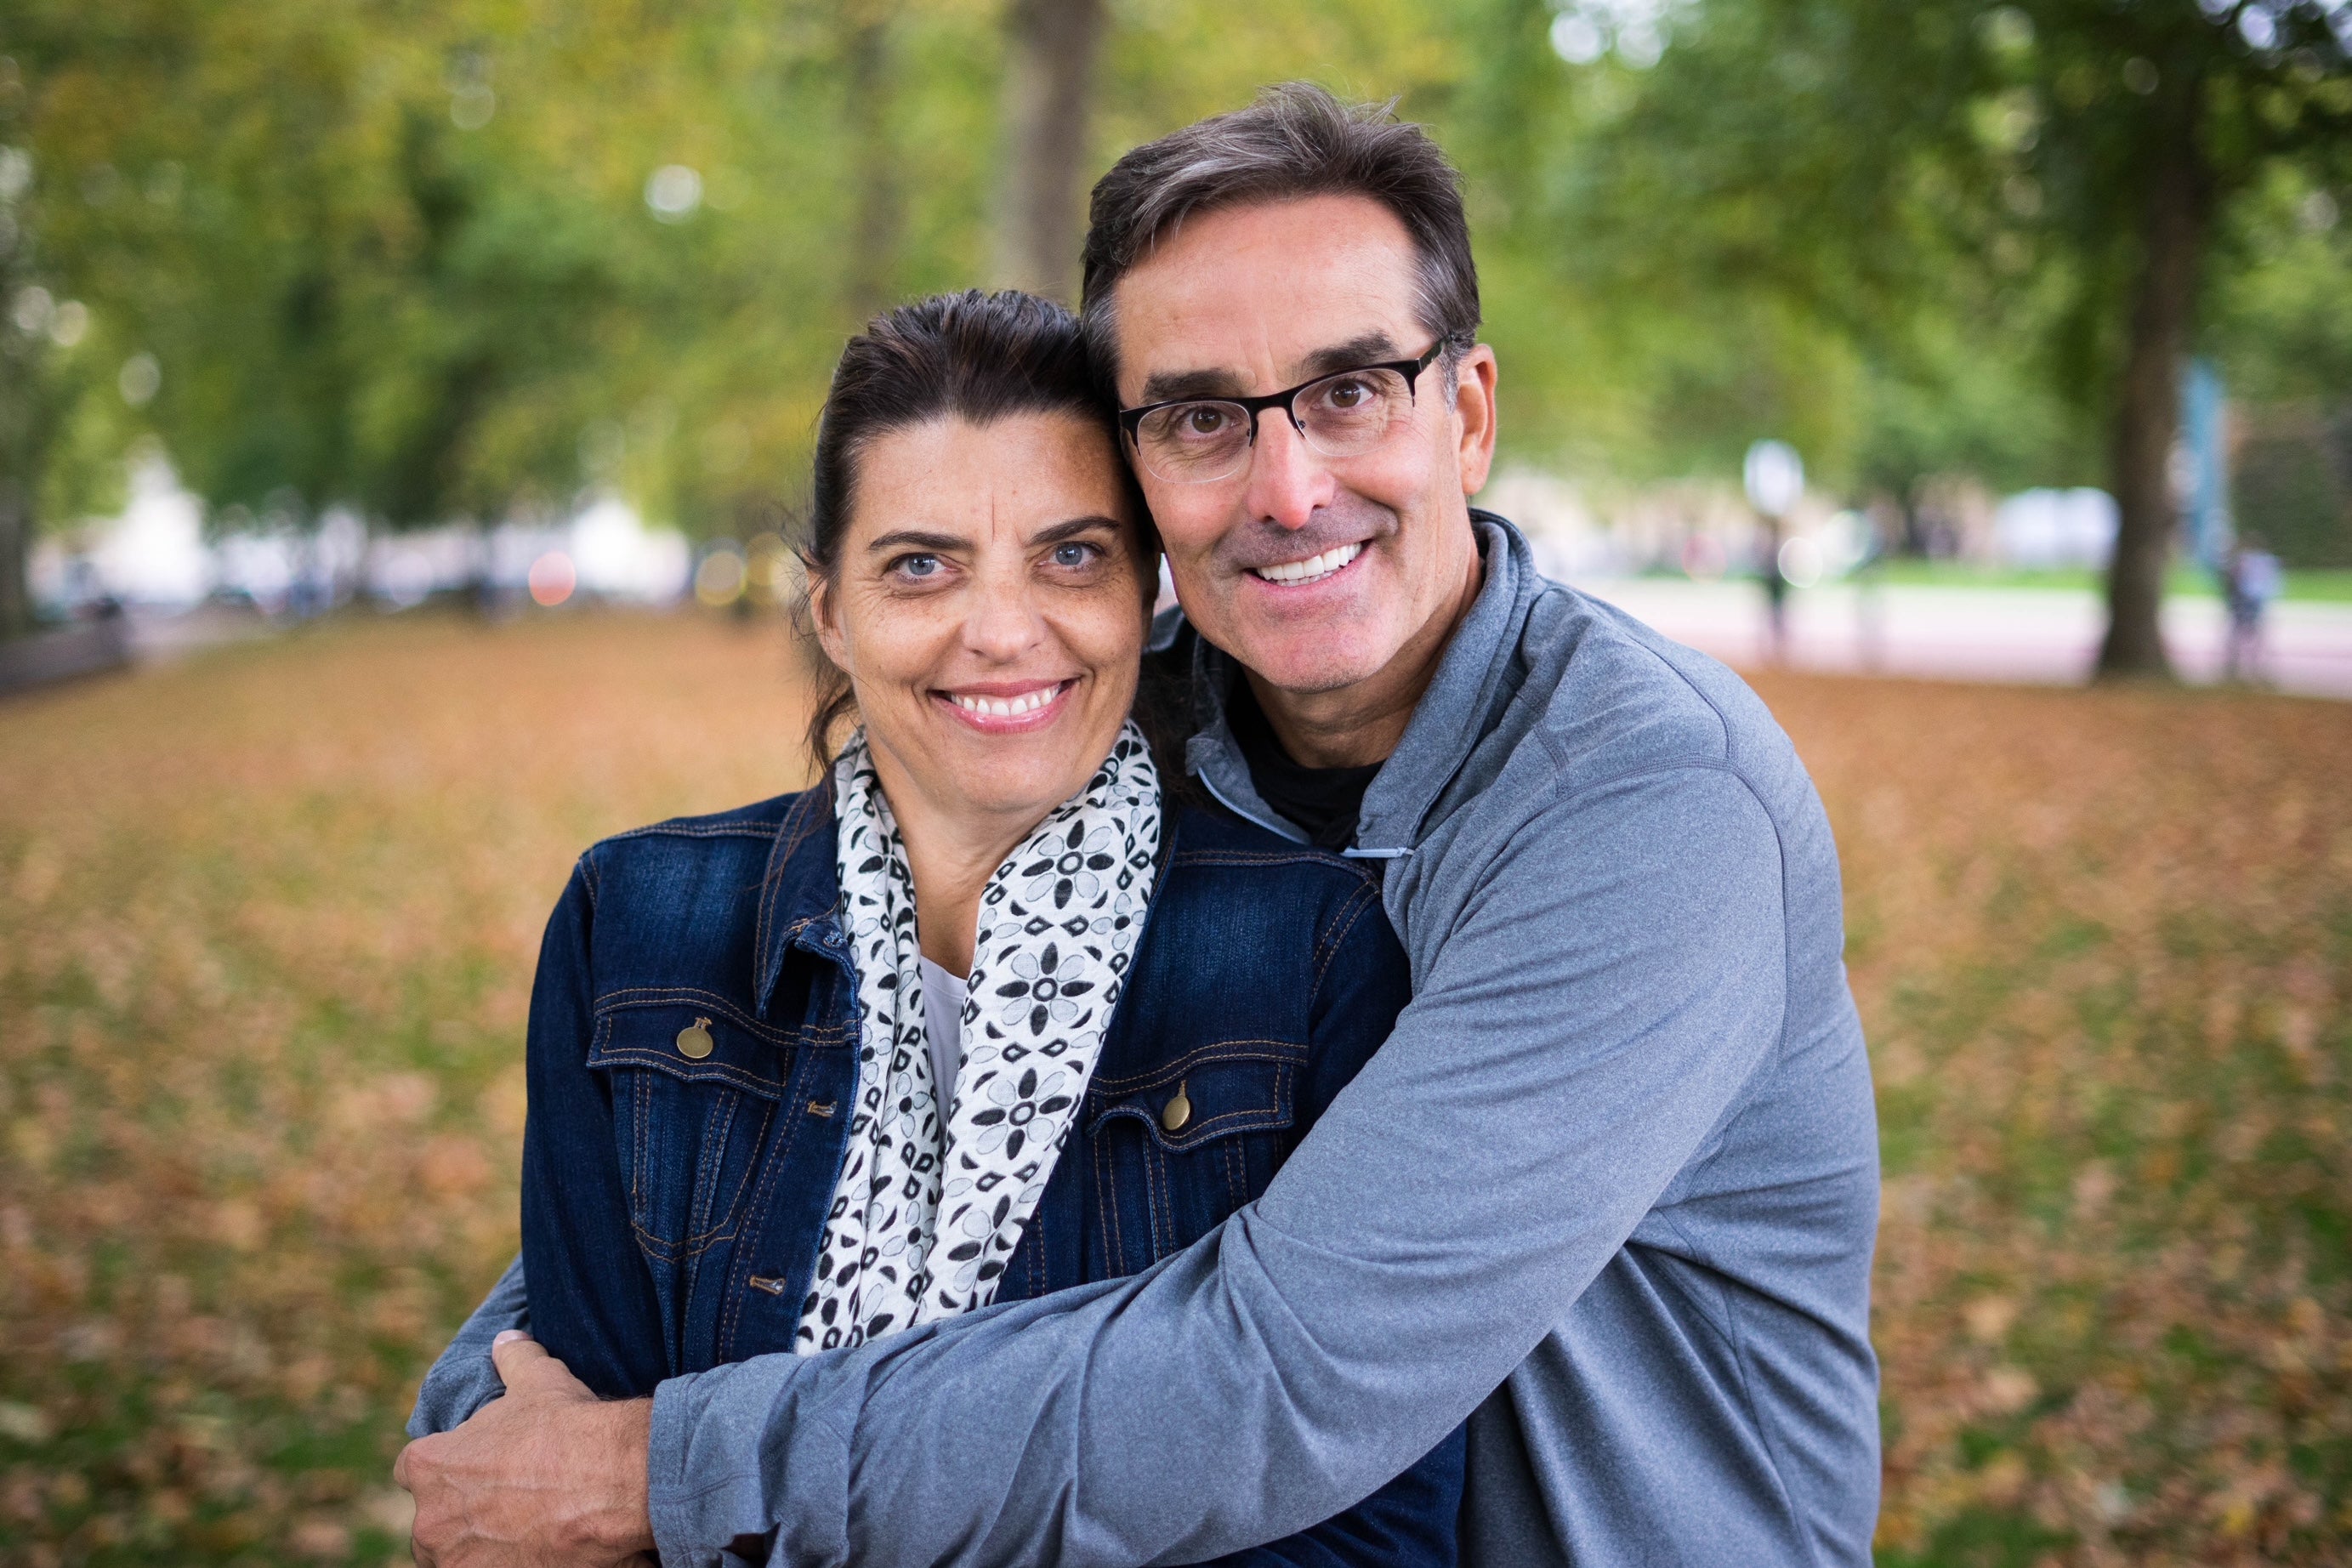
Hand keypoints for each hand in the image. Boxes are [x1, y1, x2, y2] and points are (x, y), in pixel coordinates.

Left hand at [394, 1331, 656, 1567]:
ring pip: (457, 1558)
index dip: (445, 1470)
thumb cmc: (570, 1429)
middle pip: (433, 1524)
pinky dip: (507, 1565)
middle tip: (508, 1504)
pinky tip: (540, 1552)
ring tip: (526, 1533)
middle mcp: (430, 1522)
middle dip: (461, 1517)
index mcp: (430, 1467)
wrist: (614, 1481)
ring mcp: (457, 1563)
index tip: (475, 1470)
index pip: (413, 1471)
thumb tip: (507, 1339)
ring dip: (482, 1548)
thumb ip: (515, 1359)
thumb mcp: (540, 1381)